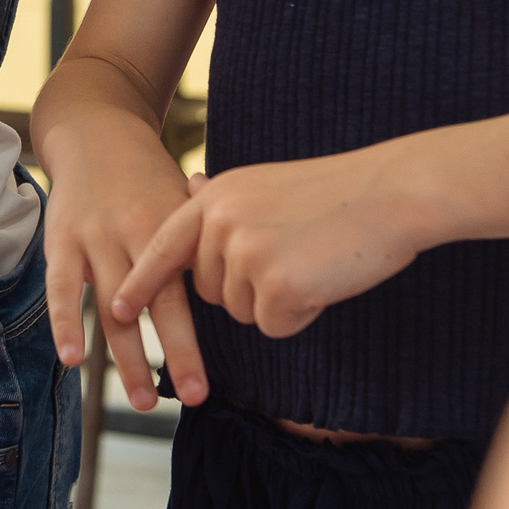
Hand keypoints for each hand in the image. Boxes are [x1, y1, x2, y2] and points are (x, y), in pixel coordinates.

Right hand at [42, 119, 203, 410]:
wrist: (95, 130)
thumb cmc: (149, 175)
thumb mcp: (184, 198)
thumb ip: (206, 242)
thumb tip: (254, 283)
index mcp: (171, 226)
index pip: (186, 293)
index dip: (192, 342)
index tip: (205, 387)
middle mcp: (133, 233)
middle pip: (155, 305)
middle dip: (175, 355)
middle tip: (193, 399)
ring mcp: (94, 236)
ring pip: (112, 306)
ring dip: (126, 358)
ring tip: (144, 402)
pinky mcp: (60, 238)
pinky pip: (61, 288)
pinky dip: (64, 324)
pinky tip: (71, 360)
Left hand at [113, 146, 428, 350]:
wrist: (392, 192)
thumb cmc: (338, 193)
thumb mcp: (266, 183)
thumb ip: (224, 199)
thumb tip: (190, 189)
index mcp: (216, 197)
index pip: (165, 246)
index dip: (141, 283)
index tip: (116, 309)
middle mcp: (221, 222)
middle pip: (214, 292)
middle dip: (252, 290)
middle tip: (297, 255)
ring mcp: (245, 253)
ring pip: (245, 312)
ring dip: (279, 302)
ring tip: (313, 260)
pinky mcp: (275, 285)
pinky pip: (275, 326)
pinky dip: (302, 315)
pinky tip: (325, 279)